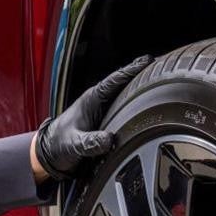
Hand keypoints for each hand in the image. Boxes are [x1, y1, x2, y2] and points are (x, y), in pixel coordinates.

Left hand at [34, 56, 151, 179]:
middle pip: (124, 84)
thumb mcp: (74, 144)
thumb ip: (90, 142)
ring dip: (141, 89)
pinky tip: (150, 104)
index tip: (147, 61)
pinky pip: (125, 109)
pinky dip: (137, 104)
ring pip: (125, 95)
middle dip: (142, 75)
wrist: (51, 154)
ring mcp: (103, 110)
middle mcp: (99, 102)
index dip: (130, 71)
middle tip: (163, 67)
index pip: (114, 80)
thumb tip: (108, 140)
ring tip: (162, 81)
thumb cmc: (58, 145)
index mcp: (91, 100)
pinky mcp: (106, 121)